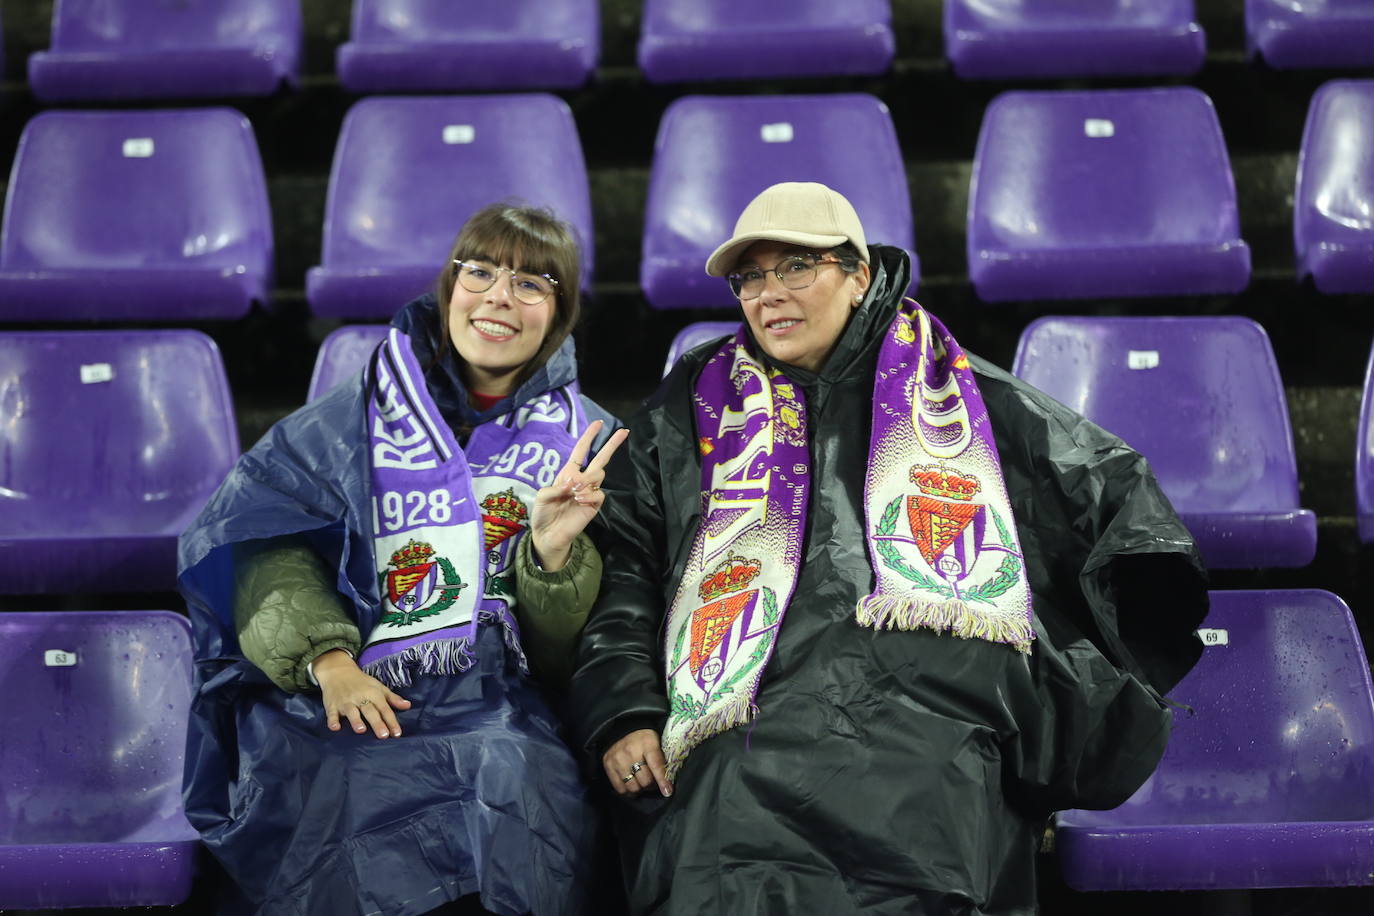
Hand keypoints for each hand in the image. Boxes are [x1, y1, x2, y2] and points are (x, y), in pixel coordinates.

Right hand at [313, 648, 411, 738]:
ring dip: (356, 721)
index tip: (397, 733)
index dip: (391, 721)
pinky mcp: (332, 705)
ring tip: (361, 730)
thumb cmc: (362, 682)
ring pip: (351, 712)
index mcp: (373, 694)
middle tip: (383, 736)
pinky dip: (332, 720)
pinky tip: (334, 728)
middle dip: (377, 723)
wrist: (338, 671)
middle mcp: (360, 697)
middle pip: (370, 711)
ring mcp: (345, 701)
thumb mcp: (378, 687)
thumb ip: (392, 698)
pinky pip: (331, 713)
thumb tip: (408, 706)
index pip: (384, 708)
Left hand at [529, 420, 628, 571]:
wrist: (548, 534)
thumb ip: (555, 486)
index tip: (598, 423)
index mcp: (568, 473)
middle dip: (612, 444)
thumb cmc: (543, 513)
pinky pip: (599, 493)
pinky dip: (589, 494)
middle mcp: (581, 480)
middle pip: (601, 459)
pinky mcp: (594, 505)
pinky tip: (579, 500)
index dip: (589, 437)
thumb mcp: (542, 496)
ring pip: (599, 475)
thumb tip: (574, 482)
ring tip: (574, 491)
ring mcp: (589, 492)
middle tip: (624, 431)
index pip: (582, 451)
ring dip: (587, 479)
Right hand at [603, 728, 672, 796]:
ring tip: (641, 783)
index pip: (656, 765)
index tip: (667, 791)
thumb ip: (662, 760)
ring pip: (633, 787)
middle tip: (652, 781)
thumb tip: (668, 783)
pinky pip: (620, 788)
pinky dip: (628, 791)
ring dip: (640, 789)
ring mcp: (617, 758)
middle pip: (645, 780)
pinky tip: (632, 785)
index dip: (662, 781)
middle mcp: (630, 751)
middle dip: (651, 785)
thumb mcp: (657, 743)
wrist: (622, 731)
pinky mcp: (608, 765)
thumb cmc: (644, 740)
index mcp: (647, 742)